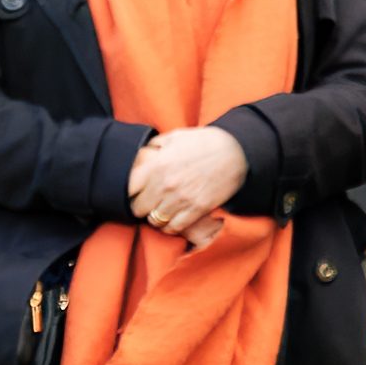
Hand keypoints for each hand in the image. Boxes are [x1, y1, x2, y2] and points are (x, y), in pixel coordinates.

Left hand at [128, 125, 247, 244]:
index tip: (136, 191)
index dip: (130, 191)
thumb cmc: (204, 142)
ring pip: (155, 220)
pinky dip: (171, 226)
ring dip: (156, 217)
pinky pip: (174, 227)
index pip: (128, 189)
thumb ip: (155, 146)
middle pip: (138, 208)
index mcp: (157, 165)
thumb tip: (144, 154)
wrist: (236, 152)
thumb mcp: (175, 137)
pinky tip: (174, 218)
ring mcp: (181, 199)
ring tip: (162, 210)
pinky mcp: (197, 210)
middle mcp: (165, 185)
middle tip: (149, 202)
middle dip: (142, 205)